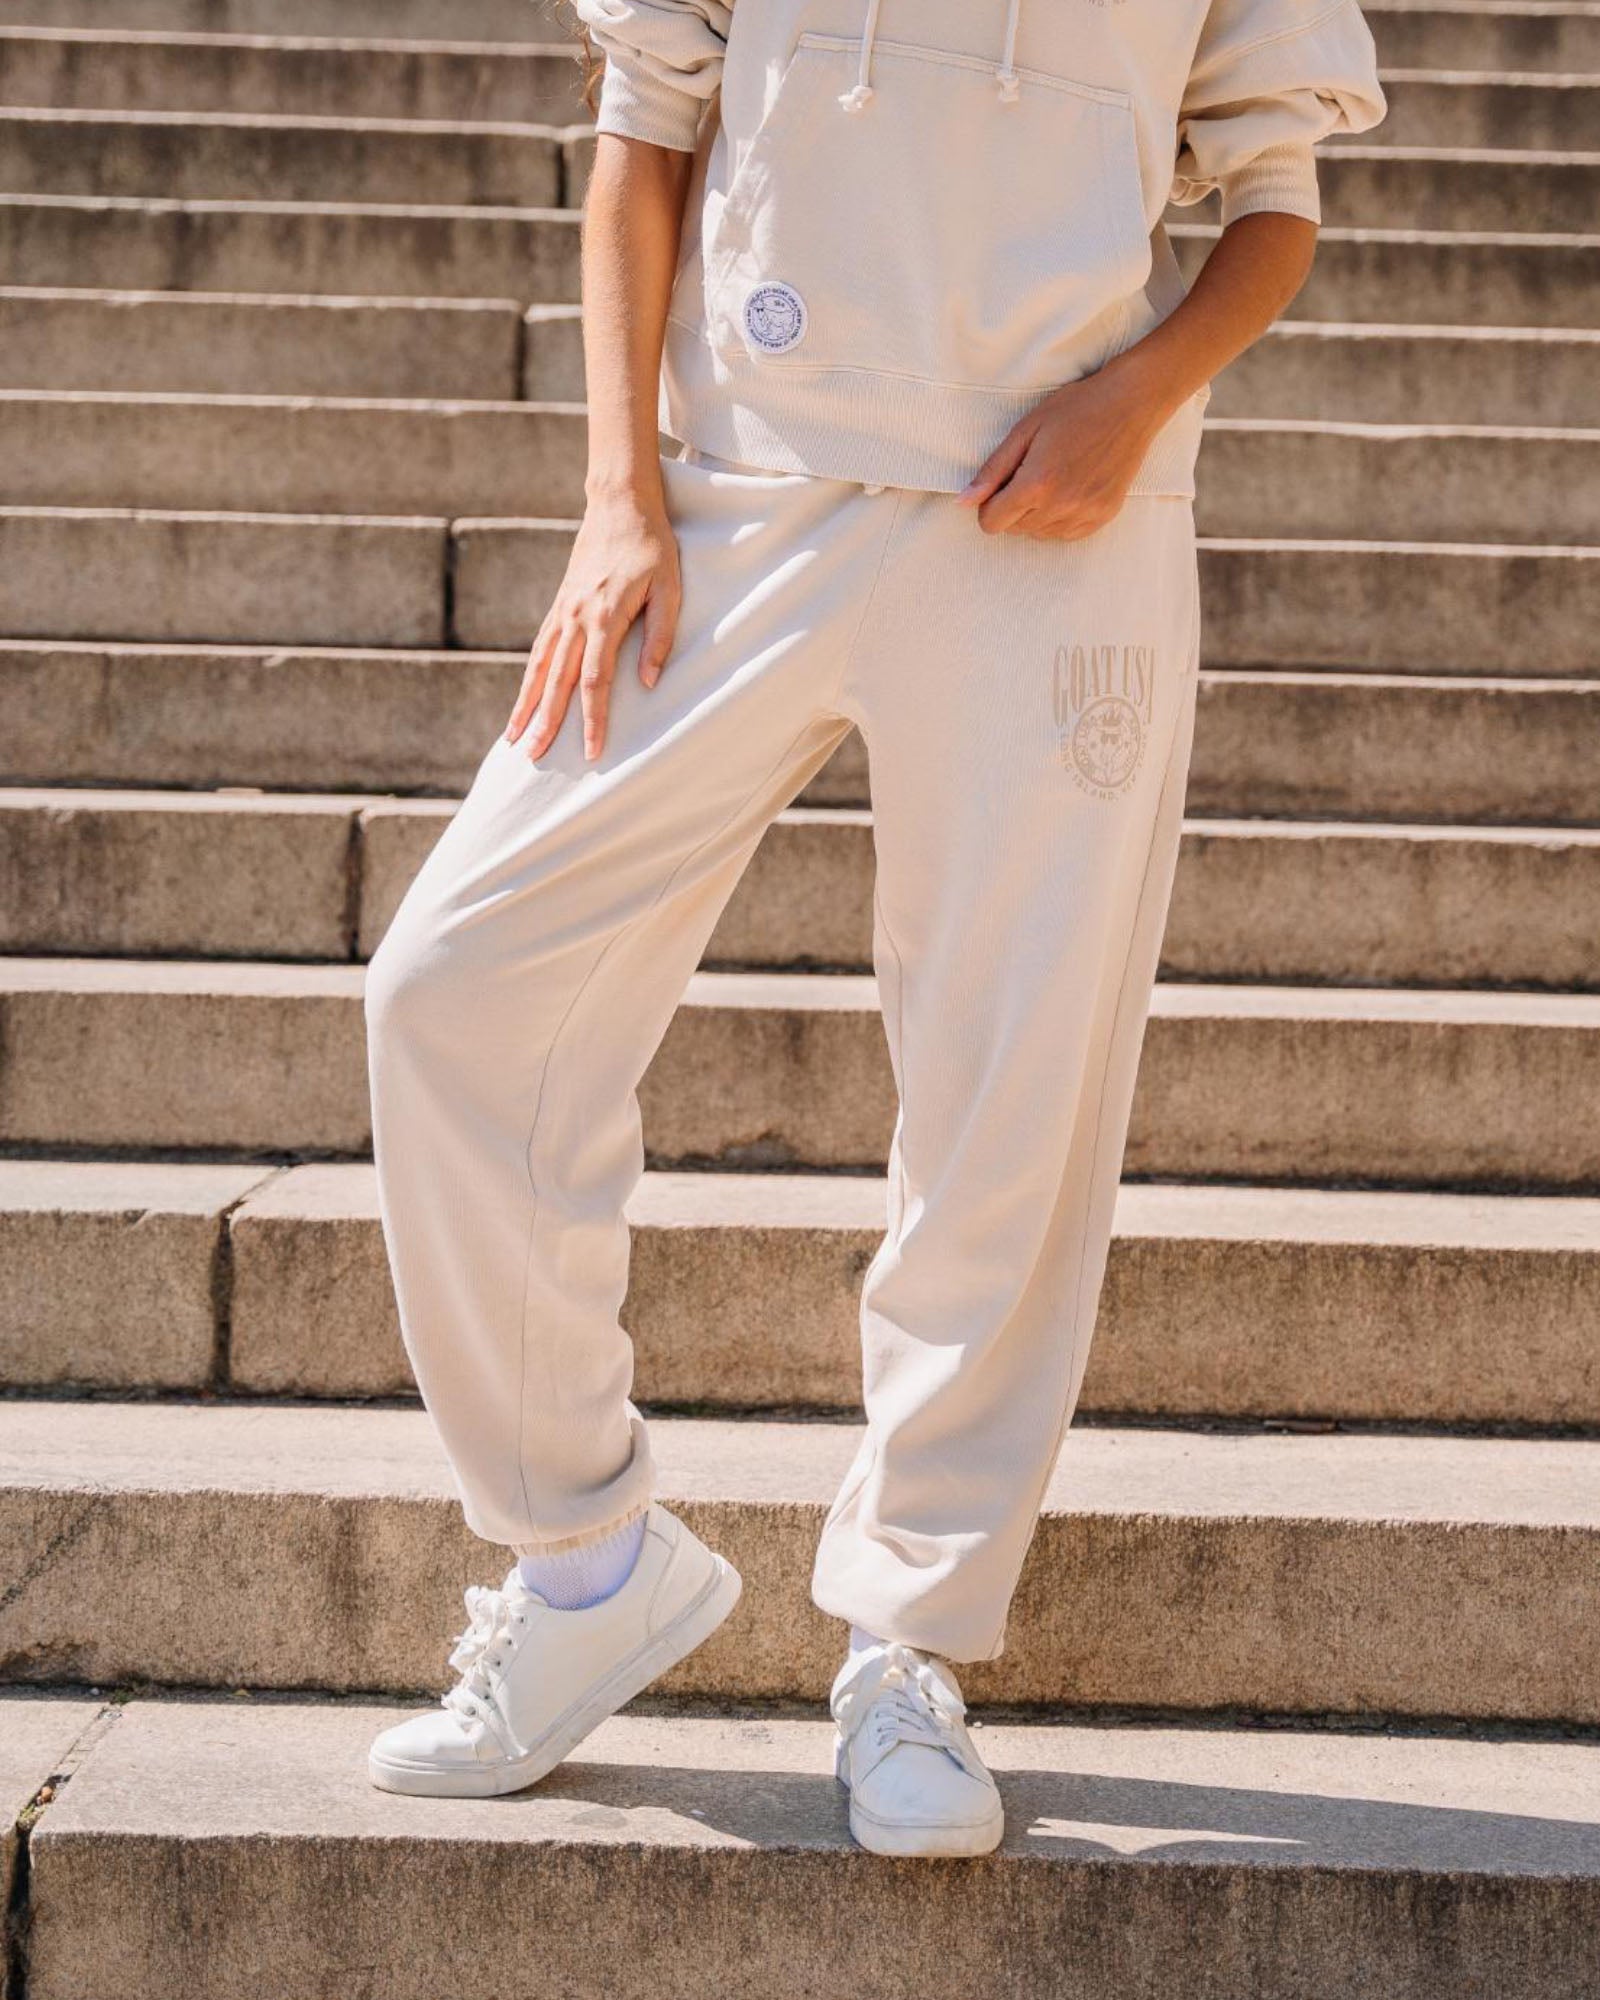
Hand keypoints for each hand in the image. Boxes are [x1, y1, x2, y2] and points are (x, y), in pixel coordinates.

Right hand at [506, 490, 681, 762]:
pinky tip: (523, 700)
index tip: (592, 752)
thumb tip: (649, 683)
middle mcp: (575, 618)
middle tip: (533, 757)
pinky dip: (528, 679)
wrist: (619, 504)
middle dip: (545, 723)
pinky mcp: (559, 606)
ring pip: (538, 668)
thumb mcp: (670, 588)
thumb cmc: (652, 546)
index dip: (593, 719)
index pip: (595, 681)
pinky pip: (538, 650)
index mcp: (603, 617)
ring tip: (513, 739)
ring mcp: (562, 611)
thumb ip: (661, 636)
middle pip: (556, 681)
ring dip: (525, 705)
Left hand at [956, 354, 1179, 540]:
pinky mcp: (1103, 517)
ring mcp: (1085, 514)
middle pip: (1015, 529)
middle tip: (1034, 470)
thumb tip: (964, 503)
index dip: (990, 504)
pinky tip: (1071, 487)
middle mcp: (1061, 506)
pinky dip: (1061, 518)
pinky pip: (1066, 535)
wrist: (1131, 404)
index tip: (1003, 482)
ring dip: (1037, 513)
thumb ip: (993, 471)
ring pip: (1040, 534)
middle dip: (1014, 505)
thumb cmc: (1075, 409)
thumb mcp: (1025, 430)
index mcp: (1037, 484)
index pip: (991, 523)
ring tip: (1055, 476)